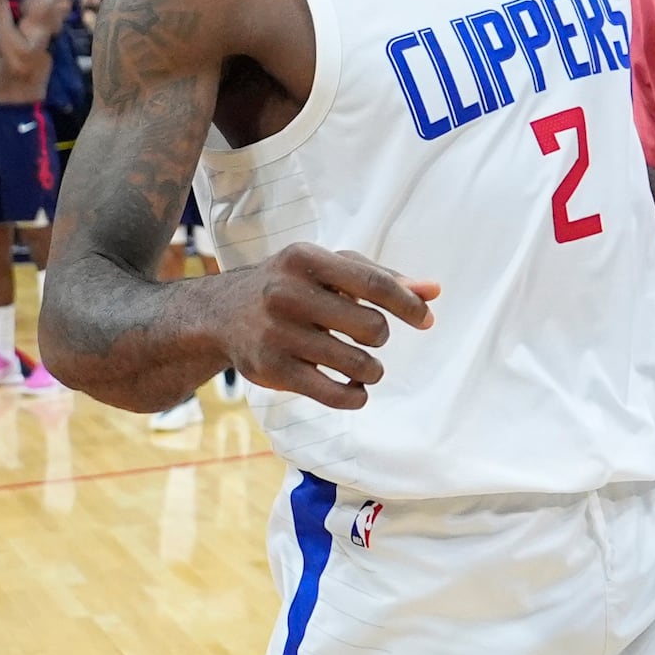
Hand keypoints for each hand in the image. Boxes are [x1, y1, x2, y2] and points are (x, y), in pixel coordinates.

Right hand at [219, 243, 440, 409]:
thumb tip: (434, 291)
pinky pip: (334, 394)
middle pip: (371, 326)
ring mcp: (277, 333)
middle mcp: (287, 293)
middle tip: (366, 337)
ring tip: (364, 366)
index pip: (373, 283)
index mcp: (305, 259)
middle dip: (379, 336)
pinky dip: (356, 395)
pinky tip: (355, 388)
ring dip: (372, 370)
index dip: (408, 304)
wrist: (221, 314)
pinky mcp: (272, 370)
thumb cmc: (292, 286)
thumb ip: (381, 278)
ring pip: (357, 363)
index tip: (425, 320)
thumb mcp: (328, 270)